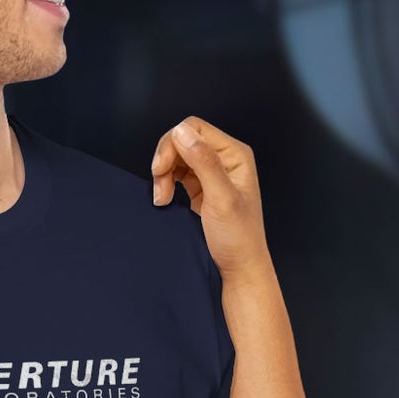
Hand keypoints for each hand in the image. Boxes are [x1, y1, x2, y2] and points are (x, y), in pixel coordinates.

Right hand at [149, 116, 271, 278]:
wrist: (238, 269)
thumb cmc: (238, 238)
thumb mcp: (221, 198)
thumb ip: (203, 162)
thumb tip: (181, 131)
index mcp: (235, 154)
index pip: (195, 128)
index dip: (172, 144)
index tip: (161, 170)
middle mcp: (225, 159)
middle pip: (183, 140)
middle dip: (166, 160)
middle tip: (160, 186)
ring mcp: (212, 173)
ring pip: (177, 156)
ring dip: (163, 173)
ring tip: (162, 198)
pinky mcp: (201, 187)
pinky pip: (177, 172)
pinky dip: (166, 182)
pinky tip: (165, 199)